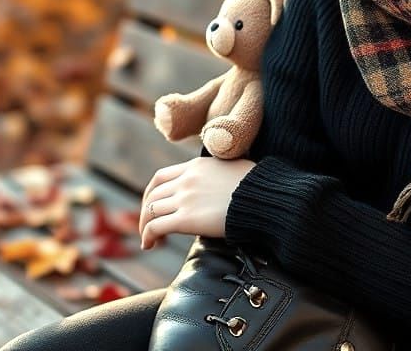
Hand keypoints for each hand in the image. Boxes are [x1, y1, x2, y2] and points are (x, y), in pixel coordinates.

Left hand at [138, 156, 254, 249]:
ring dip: (145, 226)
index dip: (152, 194)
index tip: (154, 207)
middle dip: (146, 212)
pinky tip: (150, 245)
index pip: (161, 177)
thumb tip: (219, 186)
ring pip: (150, 211)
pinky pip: (155, 226)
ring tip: (150, 239)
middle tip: (149, 226)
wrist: (265, 199)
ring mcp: (186, 198)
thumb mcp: (233, 170)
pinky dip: (148, 236)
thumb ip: (217, 175)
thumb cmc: (258, 188)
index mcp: (197, 165)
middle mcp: (187, 179)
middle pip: (152, 195)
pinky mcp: (187, 219)